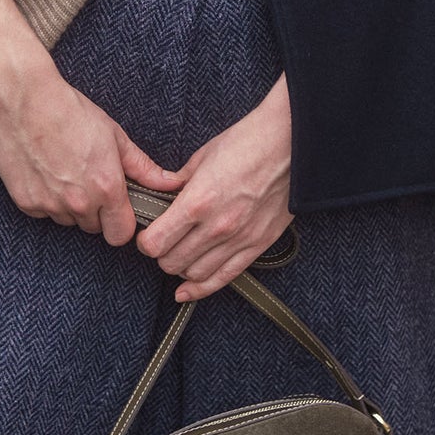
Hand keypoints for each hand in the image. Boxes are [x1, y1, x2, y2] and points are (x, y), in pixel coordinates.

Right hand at [0, 0, 180, 244]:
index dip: (121, 222)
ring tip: (64, 170)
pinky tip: (45, 171)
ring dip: (70, 205)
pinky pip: (43, 212)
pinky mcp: (27, 203)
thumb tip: (169, 184)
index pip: (121, 234)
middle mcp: (79, 203)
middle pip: (94, 227)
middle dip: (96, 210)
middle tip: (88, 178)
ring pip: (68, 220)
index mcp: (106, 188)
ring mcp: (50, 205)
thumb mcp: (114, 135)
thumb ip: (142, 167)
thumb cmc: (70, 111)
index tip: (118, 208)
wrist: (24, 99)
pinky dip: (46, 198)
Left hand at [134, 74, 292, 301]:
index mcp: (197, 201)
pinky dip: (201, 289)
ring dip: (180, 269)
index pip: (156, 242)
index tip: (145, 235)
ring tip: (178, 256)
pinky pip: (224, 278)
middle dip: (161, 255)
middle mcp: (216, 227)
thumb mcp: (202, 157)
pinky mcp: (257, 246)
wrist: (289, 146)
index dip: (145, 242)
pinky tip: (187, 292)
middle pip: (172, 262)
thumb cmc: (246, 143)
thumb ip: (179, 182)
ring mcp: (238, 240)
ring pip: (195, 274)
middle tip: (161, 243)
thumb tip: (163, 194)